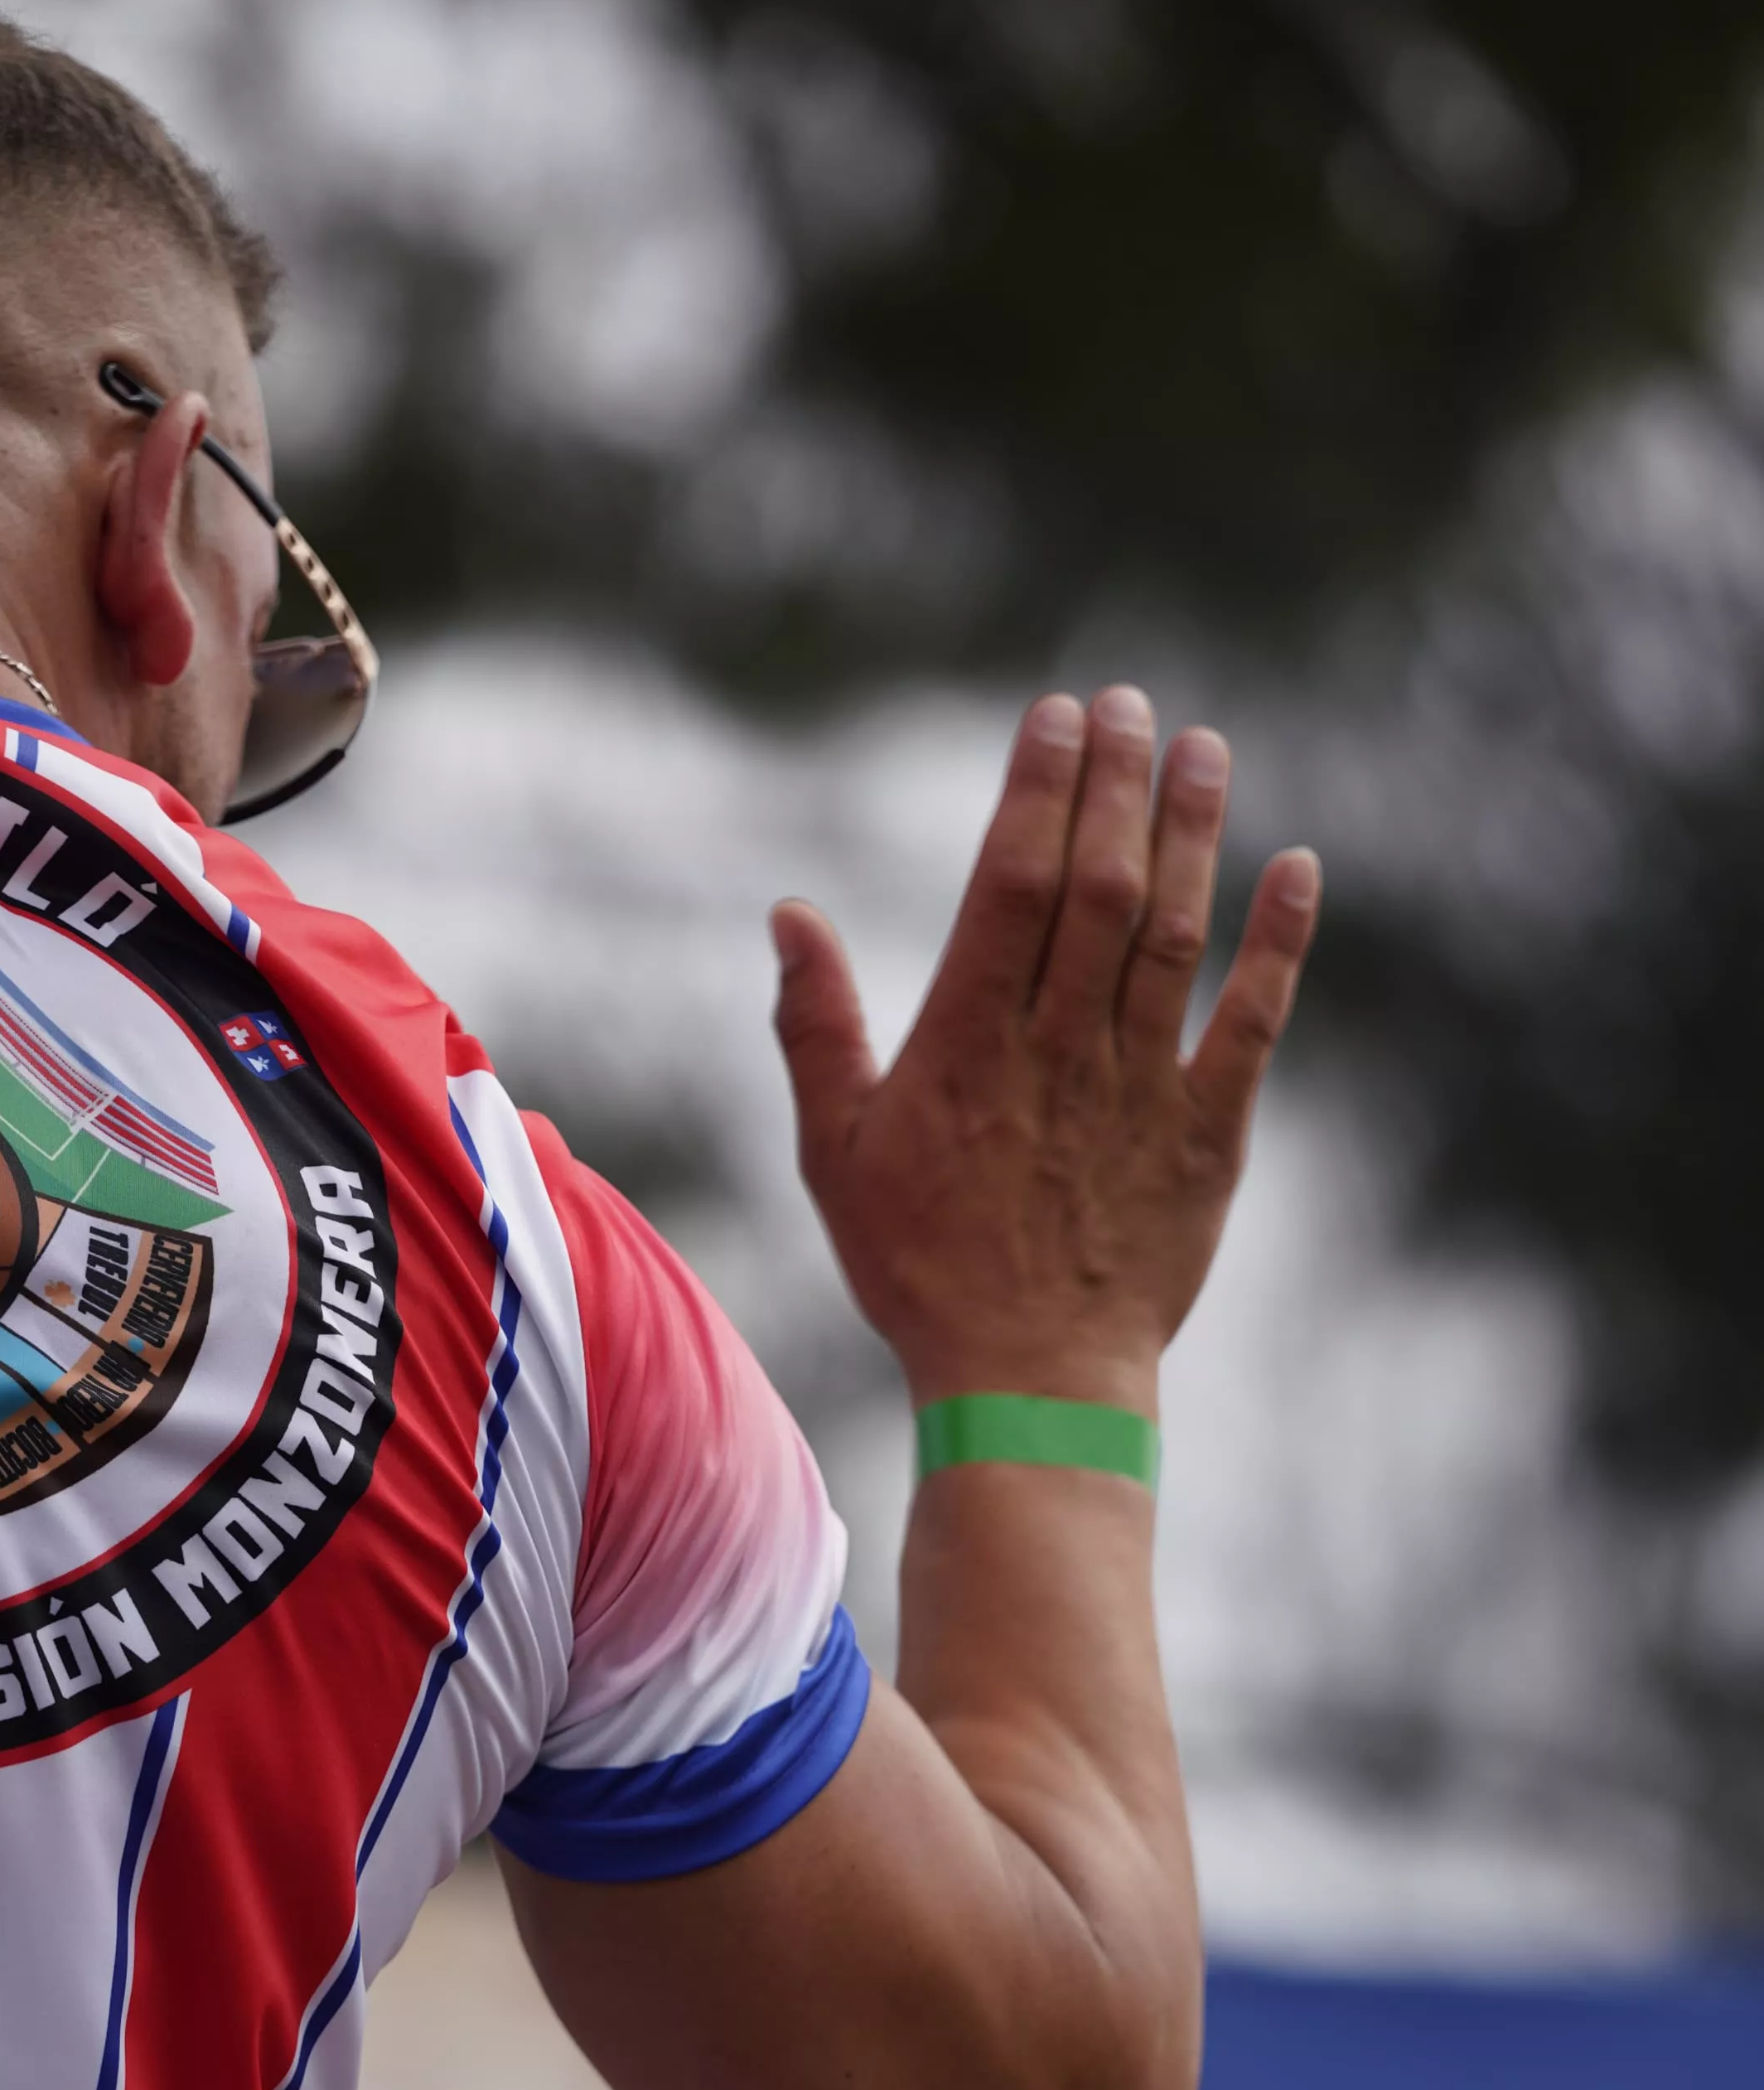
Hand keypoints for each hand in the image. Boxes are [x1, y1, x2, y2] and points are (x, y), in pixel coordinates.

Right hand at [772, 689, 1318, 1412]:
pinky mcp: (1209, 1136)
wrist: (1029, 1384)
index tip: (1058, 716)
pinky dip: (1280, 945)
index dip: (1039, 790)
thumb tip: (790, 915)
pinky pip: (1253, 1024)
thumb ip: (816, 1030)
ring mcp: (1141, 1090)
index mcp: (968, 1048)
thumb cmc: (920, 1269)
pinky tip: (1299, 869)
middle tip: (1131, 704)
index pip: (1010, 885)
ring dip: (1194, 834)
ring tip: (1202, 749)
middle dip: (1116, 784)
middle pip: (1098, 887)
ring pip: (1174, 936)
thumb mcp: (836, 1156)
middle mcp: (1061, 1052)